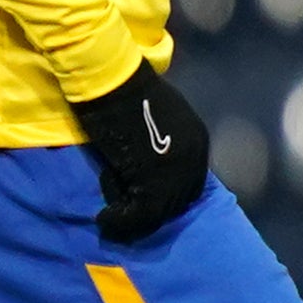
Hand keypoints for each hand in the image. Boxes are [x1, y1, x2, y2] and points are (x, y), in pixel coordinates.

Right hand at [72, 62, 211, 243]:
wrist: (114, 81)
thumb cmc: (126, 93)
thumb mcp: (158, 120)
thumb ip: (162, 143)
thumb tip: (150, 166)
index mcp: (198, 142)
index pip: (190, 183)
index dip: (165, 196)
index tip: (139, 201)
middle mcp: (195, 159)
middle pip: (178, 201)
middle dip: (152, 211)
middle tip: (124, 217)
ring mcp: (177, 170)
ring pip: (160, 211)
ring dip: (134, 220)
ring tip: (110, 220)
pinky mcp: (154, 179)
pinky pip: (142, 214)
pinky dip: (122, 221)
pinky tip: (104, 219)